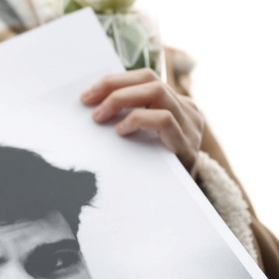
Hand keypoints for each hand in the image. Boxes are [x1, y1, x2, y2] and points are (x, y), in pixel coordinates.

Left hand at [81, 69, 203, 174]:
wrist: (181, 202)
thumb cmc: (157, 167)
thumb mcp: (146, 136)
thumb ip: (132, 116)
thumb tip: (94, 103)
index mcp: (177, 102)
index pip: (145, 77)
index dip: (115, 80)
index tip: (88, 94)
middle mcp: (187, 109)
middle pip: (149, 79)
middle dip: (113, 86)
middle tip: (87, 101)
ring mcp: (190, 125)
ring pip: (157, 92)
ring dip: (121, 99)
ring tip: (99, 116)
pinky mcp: (187, 145)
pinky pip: (164, 119)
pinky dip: (137, 119)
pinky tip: (121, 130)